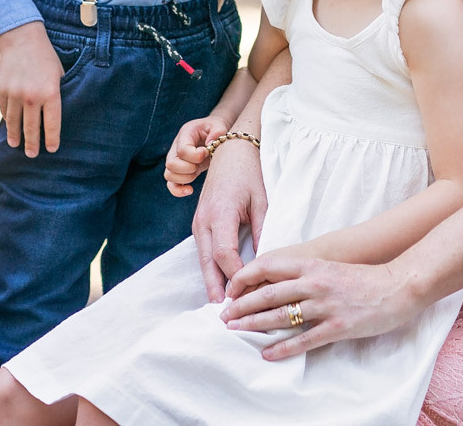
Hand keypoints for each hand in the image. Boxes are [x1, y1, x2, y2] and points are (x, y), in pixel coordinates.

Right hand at [0, 21, 62, 156]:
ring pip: (15, 122)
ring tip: (16, 145)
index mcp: (50, 92)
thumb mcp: (59, 74)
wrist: (22, 40)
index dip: (51, 138)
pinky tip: (10, 125)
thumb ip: (57, 94)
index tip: (51, 149)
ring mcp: (15, 94)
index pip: (51, 122)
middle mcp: (32, 96)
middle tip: (32, 155)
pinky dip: (8, 119)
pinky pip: (5, 110)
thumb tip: (55, 114)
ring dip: (15, 135)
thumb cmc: (46, 58)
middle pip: (31, 127)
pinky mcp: (2, 90)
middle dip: (32, 143)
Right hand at [164, 115, 229, 196]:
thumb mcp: (218, 125)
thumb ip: (217, 132)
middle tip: (200, 164)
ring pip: (169, 175)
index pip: (182, 150)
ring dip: (185, 179)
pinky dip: (178, 191)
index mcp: (185, 134)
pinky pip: (171, 185)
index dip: (195, 156)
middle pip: (171, 164)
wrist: (211, 132)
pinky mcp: (179, 171)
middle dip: (188, 168)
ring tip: (197, 172)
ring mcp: (175, 160)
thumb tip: (210, 144)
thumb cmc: (214, 128)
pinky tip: (190, 190)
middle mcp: (175, 147)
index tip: (206, 152)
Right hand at [192, 137, 266, 301]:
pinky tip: (218, 283)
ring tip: (219, 304)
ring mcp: (198, 222)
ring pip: (202, 258)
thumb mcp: (262, 200)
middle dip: (215, 286)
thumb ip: (262, 229)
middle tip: (223, 310)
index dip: (234, 274)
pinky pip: (202, 250)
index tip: (246, 291)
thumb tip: (264, 260)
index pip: (224, 253)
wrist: (230, 152)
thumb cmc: (250, 174)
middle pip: (207, 261)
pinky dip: (209, 268)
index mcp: (221, 213)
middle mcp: (204, 220)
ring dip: (210, 280)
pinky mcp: (199, 223)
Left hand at [221, 252, 424, 360]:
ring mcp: (325, 305)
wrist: (398, 286)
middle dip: (241, 306)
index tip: (231, 290)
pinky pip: (303, 340)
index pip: (268, 266)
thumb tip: (277, 284)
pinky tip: (267, 354)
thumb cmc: (364, 277)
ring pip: (280, 316)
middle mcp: (315, 282)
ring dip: (254, 325)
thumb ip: (306, 273)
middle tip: (224, 316)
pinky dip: (282, 348)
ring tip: (236, 332)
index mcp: (313, 264)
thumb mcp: (330, 267)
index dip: (245, 278)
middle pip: (268, 293)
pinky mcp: (337, 326)